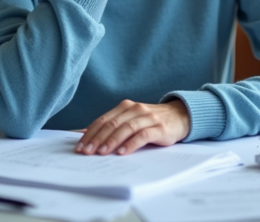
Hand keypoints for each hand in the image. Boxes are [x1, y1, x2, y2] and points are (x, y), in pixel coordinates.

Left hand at [75, 99, 190, 155]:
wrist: (180, 116)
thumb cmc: (151, 121)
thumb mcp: (131, 119)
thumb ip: (112, 125)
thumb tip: (85, 135)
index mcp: (125, 107)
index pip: (103, 120)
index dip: (90, 133)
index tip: (80, 146)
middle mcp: (135, 109)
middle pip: (112, 124)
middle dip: (97, 139)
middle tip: (87, 152)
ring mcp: (148, 118)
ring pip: (126, 128)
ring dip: (112, 141)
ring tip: (102, 152)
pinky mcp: (159, 128)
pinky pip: (143, 135)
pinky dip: (131, 143)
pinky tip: (123, 152)